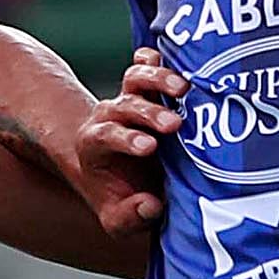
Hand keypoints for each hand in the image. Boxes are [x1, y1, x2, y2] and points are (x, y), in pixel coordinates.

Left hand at [65, 48, 184, 235]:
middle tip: (174, 125)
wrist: (118, 173)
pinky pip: (145, 65)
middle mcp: (109, 117)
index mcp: (95, 146)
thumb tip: (150, 205)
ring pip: (135, 78)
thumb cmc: (120, 198)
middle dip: (149, 114)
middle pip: (124, 106)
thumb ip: (130, 217)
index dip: (127, 140)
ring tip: (183, 89)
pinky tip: (178, 62)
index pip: (106, 137)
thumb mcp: (117, 219)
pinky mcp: (145, 88)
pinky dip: (157, 59)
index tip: (150, 148)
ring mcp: (127, 98)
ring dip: (158, 80)